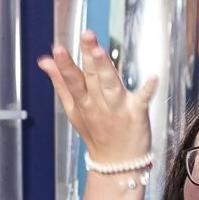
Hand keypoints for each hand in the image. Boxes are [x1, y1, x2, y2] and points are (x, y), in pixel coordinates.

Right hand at [38, 30, 157, 166]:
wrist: (117, 164)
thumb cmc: (96, 134)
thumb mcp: (73, 110)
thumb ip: (60, 83)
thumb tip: (44, 60)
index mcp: (83, 101)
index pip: (72, 80)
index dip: (64, 64)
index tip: (57, 48)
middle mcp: (99, 104)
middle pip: (92, 77)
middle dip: (89, 56)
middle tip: (86, 35)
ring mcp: (118, 108)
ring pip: (110, 85)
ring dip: (106, 68)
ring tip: (100, 51)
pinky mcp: (137, 113)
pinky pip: (142, 100)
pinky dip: (148, 89)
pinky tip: (153, 78)